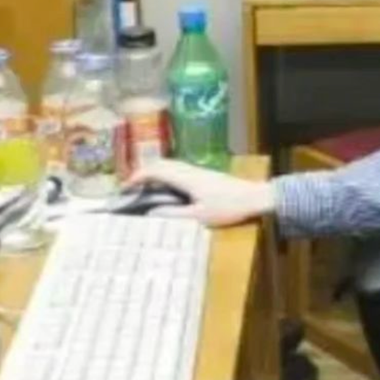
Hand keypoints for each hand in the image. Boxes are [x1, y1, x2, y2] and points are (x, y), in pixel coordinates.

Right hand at [127, 159, 276, 227]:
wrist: (255, 197)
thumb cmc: (229, 207)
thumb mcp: (200, 216)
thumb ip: (175, 215)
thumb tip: (152, 213)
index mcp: (185, 177)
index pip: (155, 170)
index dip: (137, 176)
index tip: (125, 187)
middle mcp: (190, 169)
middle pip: (161, 164)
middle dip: (143, 172)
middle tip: (131, 187)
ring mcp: (198, 170)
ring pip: (170, 165)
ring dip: (155, 172)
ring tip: (145, 187)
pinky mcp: (205, 174)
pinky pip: (178, 169)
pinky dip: (166, 175)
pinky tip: (168, 187)